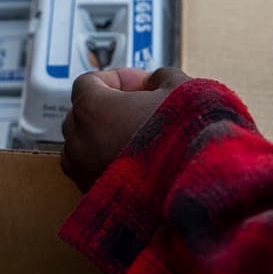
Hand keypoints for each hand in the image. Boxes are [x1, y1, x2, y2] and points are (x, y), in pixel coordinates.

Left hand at [61, 66, 189, 191]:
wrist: (193, 190)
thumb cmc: (182, 141)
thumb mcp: (180, 90)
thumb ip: (160, 77)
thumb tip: (155, 82)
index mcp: (92, 109)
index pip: (88, 82)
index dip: (117, 79)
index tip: (139, 84)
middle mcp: (79, 140)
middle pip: (82, 113)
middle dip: (109, 107)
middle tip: (141, 108)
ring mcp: (82, 171)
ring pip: (83, 145)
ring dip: (104, 137)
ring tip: (137, 138)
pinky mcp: (93, 196)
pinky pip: (89, 171)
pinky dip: (106, 164)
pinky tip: (137, 164)